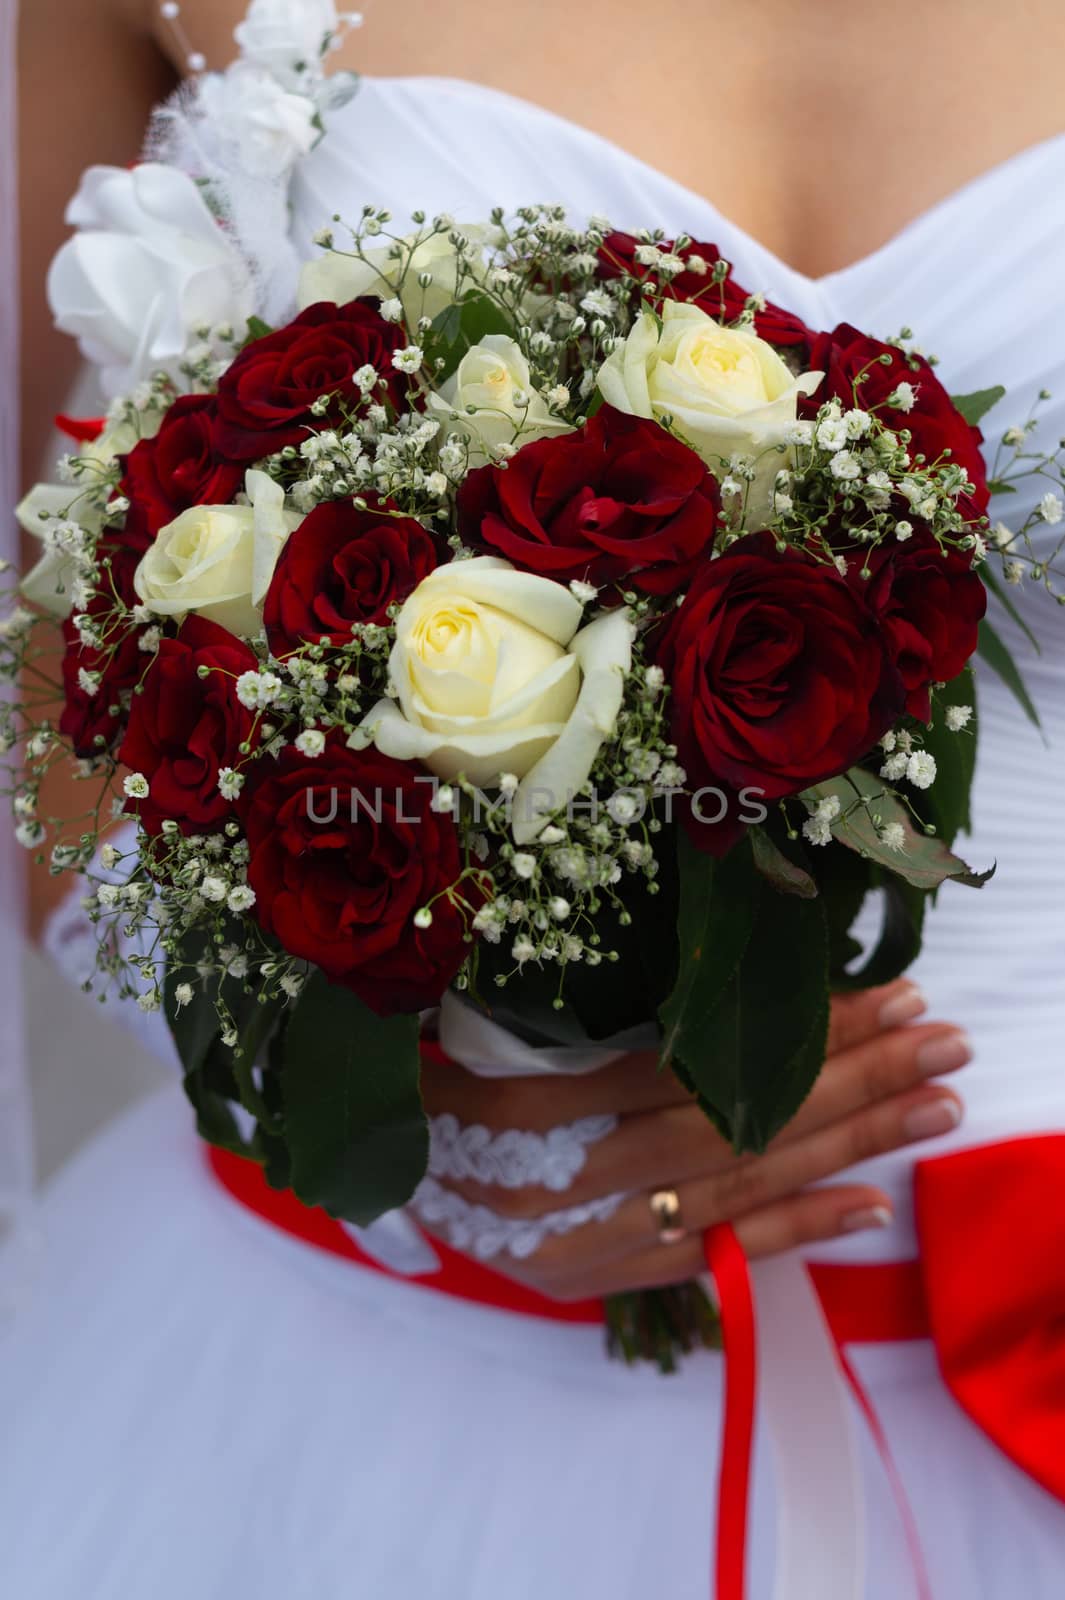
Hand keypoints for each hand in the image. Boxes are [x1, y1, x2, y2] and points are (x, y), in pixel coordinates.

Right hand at [419, 979, 968, 1300]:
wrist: (373, 1174)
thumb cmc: (422, 1077)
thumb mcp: (469, 1021)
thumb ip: (564, 1009)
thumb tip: (696, 974)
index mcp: (526, 1103)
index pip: (697, 1066)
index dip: (791, 1036)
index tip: (878, 996)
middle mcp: (565, 1178)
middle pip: (735, 1123)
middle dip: (850, 1078)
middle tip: (941, 1038)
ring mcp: (585, 1236)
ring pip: (736, 1186)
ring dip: (844, 1146)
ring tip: (933, 1106)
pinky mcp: (597, 1275)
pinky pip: (709, 1256)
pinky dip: (792, 1232)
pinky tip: (867, 1205)